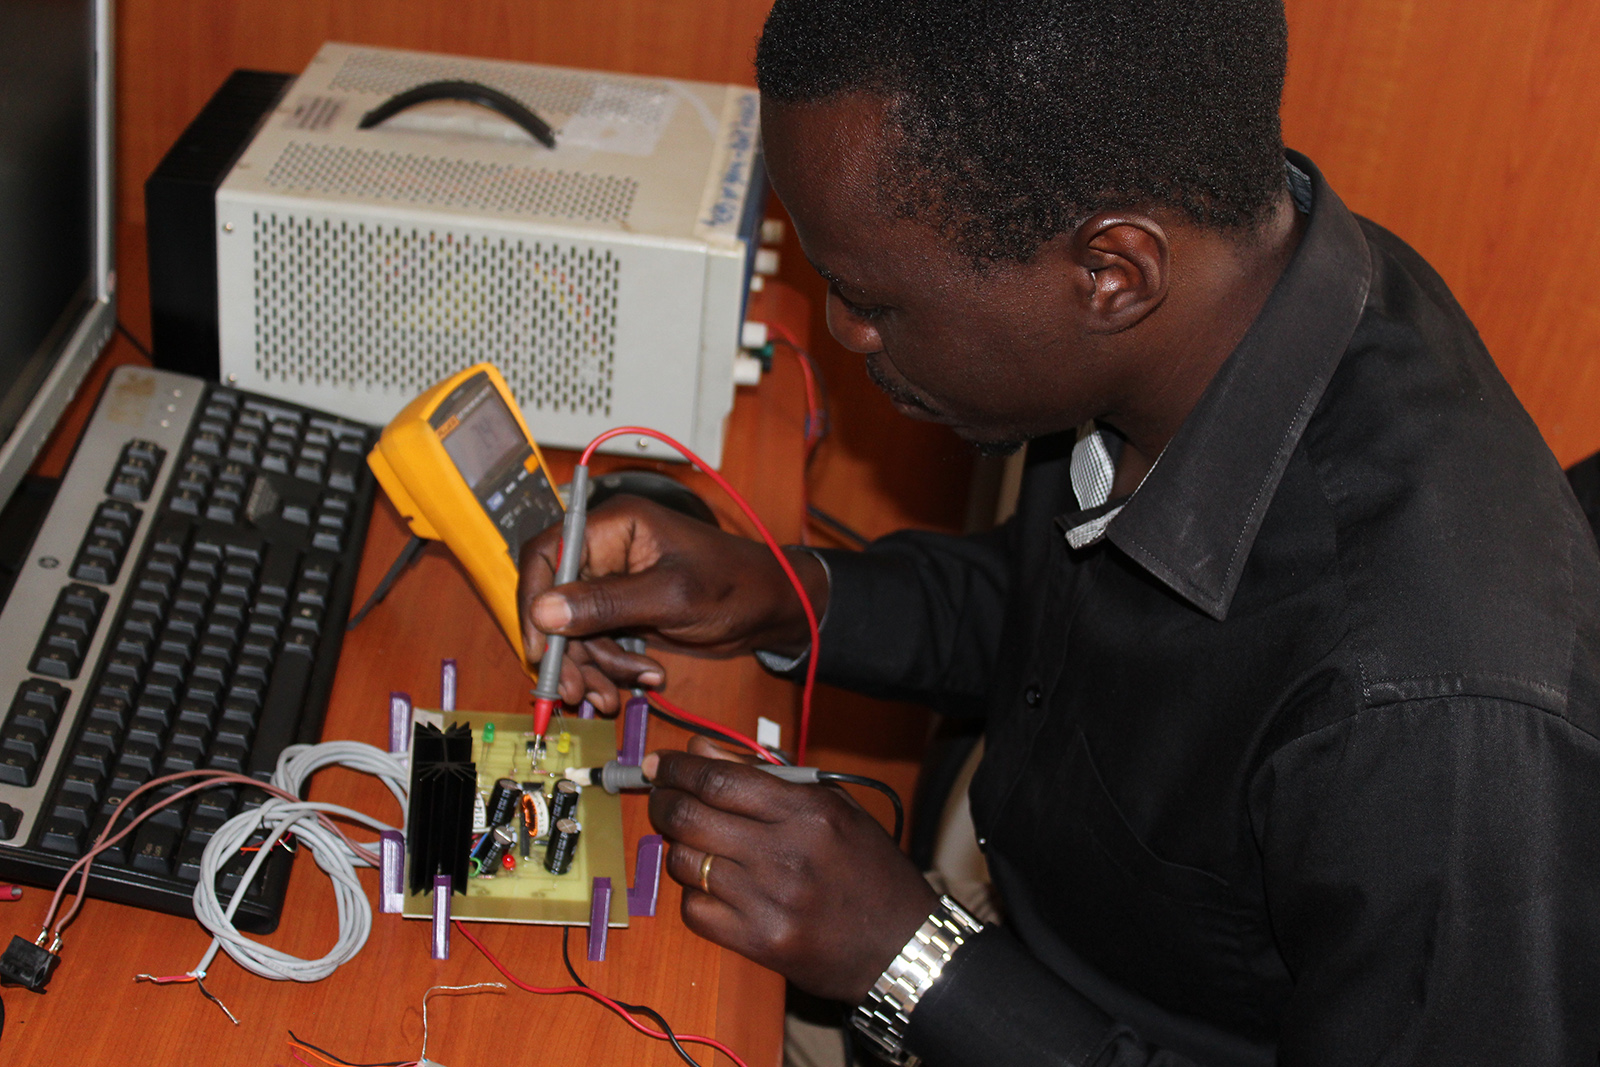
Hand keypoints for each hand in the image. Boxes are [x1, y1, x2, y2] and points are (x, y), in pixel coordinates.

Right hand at [517, 495, 828, 712]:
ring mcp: (615, 583)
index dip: (533, 599)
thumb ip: (607, 603)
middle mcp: (607, 551)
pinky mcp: (626, 611)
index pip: (546, 553)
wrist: (772, 609)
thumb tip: (544, 611)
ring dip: (593, 667)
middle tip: (576, 691)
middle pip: (556, 601)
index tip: (540, 646)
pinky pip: (600, 643)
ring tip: (616, 695)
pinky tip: (647, 678)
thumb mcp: (671, 596)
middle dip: (566, 651)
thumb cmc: (736, 584)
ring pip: (576, 630)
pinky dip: (614, 666)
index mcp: (614, 526)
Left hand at [645, 737, 938, 1003]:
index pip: (719, 778)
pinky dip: (692, 894)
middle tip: (660, 797)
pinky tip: (710, 886)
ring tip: (692, 843)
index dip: (678, 768)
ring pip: (685, 863)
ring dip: (678, 848)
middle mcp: (787, 854)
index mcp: (808, 811)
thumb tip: (701, 750)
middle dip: (663, 802)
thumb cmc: (868, 869)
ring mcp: (770, 902)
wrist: (904, 944)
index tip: (660, 763)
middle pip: (691, 817)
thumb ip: (767, 773)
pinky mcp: (760, 942)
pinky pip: (695, 910)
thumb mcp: (832, 806)